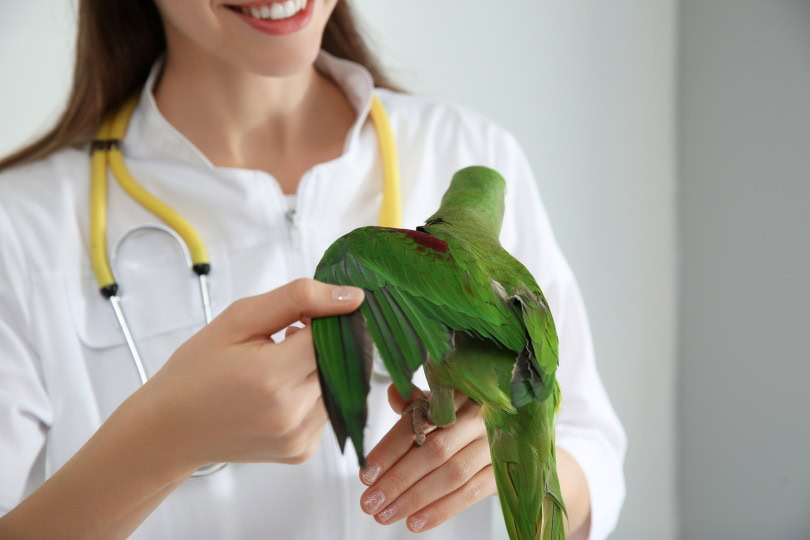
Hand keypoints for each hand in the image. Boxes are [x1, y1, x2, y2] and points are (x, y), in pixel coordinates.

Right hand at [139, 278, 363, 470]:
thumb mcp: (238, 319)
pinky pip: (327, 411)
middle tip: (287, 337)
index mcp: (272, 376)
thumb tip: (351, 296)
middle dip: (322, 343)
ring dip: (319, 369)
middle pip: (339, 361)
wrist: (169, 429)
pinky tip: (281, 389)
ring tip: (279, 364)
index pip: (332, 334)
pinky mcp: (301, 451)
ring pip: (339, 386)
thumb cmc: (196, 371)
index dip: (323, 317)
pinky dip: (313, 394)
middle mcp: (291, 413)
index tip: (302, 315)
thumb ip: (297, 299)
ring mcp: (298, 437)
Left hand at [358, 385, 496, 532]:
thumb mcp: (441, 403)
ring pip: (452, 474)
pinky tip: (416, 522)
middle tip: (370, 502)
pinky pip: (472, 493)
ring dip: (415, 498)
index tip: (367, 474)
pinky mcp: (503, 470)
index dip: (391, 449)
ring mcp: (494, 444)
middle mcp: (478, 417)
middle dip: (398, 480)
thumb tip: (393, 392)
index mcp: (456, 394)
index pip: (418, 423)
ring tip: (387, 514)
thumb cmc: (463, 415)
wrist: (508, 425)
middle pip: (434, 451)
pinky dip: (442, 510)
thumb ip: (415, 402)